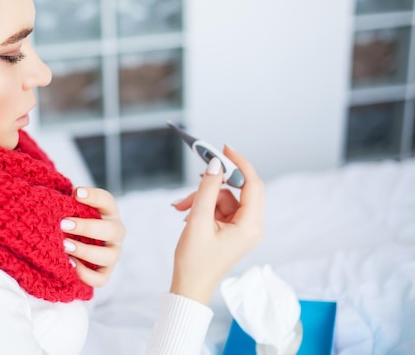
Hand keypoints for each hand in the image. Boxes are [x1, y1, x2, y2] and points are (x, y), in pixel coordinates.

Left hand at [61, 187, 124, 287]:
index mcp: (109, 213)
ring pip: (109, 256)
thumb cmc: (72, 218)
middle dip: (87, 227)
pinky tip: (68, 264)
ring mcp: (112, 254)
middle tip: (63, 224)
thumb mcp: (71, 207)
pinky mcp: (105, 273)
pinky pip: (100, 279)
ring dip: (85, 251)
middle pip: (112, 230)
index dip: (93, 196)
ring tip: (64, 246)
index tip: (76, 193)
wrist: (74, 240)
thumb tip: (54, 198)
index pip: (107, 201)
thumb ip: (66, 201)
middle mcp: (115, 233)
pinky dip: (85, 274)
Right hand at [170, 146, 263, 304]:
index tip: (225, 149)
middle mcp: (252, 226)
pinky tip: (186, 213)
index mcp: (250, 226)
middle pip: (239, 189)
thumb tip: (216, 164)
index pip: (253, 184)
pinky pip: (219, 208)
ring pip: (225, 198)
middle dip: (215, 183)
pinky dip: (203, 207)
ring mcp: (242, 229)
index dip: (240, 163)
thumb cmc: (194, 260)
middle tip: (199, 173)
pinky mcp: (232, 230)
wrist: (189, 286)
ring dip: (202, 198)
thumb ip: (208, 189)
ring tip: (181, 207)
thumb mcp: (198, 220)